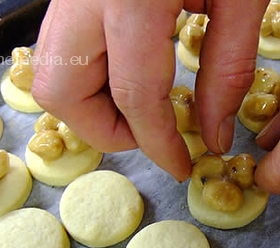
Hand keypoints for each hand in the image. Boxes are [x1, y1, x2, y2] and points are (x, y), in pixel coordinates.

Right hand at [31, 0, 268, 180]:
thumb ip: (227, 72)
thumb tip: (212, 137)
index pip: (135, 96)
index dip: (158, 144)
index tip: (182, 167)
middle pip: (61, 92)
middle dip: (106, 129)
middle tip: (151, 132)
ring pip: (52, 73)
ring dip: (95, 105)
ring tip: (145, 105)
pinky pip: (65, 49)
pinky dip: (94, 76)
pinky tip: (136, 71)